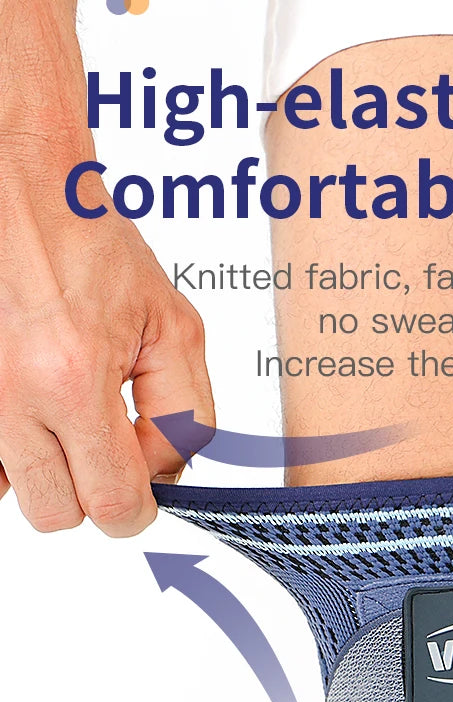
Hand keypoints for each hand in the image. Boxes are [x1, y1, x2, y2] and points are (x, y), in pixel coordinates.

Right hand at [0, 152, 213, 535]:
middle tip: (103, 446)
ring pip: (11, 494)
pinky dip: (8, 452)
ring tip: (63, 419)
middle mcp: (12, 395)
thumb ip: (185, 414)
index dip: (138, 506)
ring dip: (44, 472)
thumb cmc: (88, 243)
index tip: (141, 485)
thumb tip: (165, 474)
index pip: (114, 505)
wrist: (21, 188)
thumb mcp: (173, 327)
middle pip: (58, 513)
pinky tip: (32, 412)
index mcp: (73, 379)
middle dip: (90, 491)